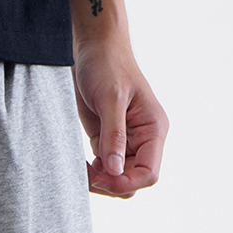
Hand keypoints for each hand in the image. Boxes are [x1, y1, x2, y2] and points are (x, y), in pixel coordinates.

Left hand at [72, 38, 168, 198]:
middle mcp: (143, 139)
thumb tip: (115, 171)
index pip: (149, 173)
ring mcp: (125, 142)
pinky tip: (79, 164)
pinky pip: (104, 168)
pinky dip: (91, 173)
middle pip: (133, 181)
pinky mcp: (107, 141)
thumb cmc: (107, 65)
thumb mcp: (110, 99)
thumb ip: (113, 136)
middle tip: (86, 175)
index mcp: (153, 129)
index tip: (100, 178)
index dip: (126, 183)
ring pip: (118, 178)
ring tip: (80, 169)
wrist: (94, 47)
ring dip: (99, 181)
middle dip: (111, 184)